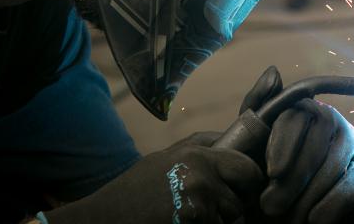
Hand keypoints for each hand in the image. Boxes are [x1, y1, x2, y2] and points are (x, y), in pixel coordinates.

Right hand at [44, 132, 263, 222]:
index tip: (243, 188)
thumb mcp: (167, 157)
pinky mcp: (193, 223)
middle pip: (243, 198)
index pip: (247, 168)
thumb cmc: (135, 189)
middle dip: (237, 205)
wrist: (104, 218)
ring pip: (230, 220)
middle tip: (219, 208)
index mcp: (197, 156)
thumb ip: (202, 147)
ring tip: (192, 215)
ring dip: (218, 222)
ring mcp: (197, 205)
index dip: (249, 180)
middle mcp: (201, 178)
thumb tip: (234, 139)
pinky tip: (183, 223)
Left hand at [241, 67, 353, 223]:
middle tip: (270, 207)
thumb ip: (258, 106)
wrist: (293, 199)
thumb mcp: (256, 137)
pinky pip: (352, 186)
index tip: (271, 173)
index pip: (297, 118)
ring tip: (288, 218)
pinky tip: (314, 219)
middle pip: (315, 145)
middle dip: (292, 180)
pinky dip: (331, 206)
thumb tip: (273, 72)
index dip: (283, 145)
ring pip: (333, 167)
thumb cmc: (270, 165)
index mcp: (305, 107)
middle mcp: (334, 119)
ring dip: (307, 198)